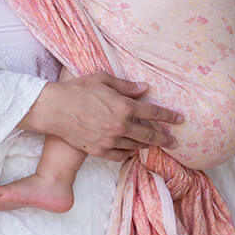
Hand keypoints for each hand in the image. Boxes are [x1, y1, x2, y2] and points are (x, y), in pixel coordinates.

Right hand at [18, 73, 183, 161]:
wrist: (54, 109)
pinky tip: (132, 150)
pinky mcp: (99, 150)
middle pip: (149, 135)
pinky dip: (128, 152)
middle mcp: (120, 126)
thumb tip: (144, 88)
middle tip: (174, 141)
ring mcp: (110, 140)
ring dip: (147, 145)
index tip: (180, 120)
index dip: (169, 117)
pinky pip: (120, 155)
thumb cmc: (77, 90)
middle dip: (164, 138)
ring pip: (135, 145)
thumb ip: (126, 86)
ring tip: (154, 145)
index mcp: (124, 106)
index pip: (153, 113)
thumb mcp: (103, 80)